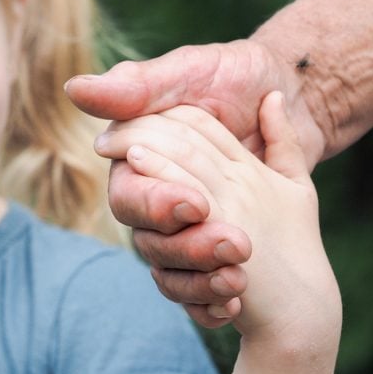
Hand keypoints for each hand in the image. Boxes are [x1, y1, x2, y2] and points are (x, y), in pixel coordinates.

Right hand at [65, 39, 324, 324]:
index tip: (198, 204)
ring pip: (173, 271)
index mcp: (138, 161)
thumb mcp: (191, 71)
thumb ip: (135, 87)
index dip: (156, 205)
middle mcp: (156, 198)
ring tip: (241, 275)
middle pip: (150, 241)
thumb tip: (74, 89)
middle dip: (189, 248)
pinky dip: (215, 301)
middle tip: (236, 243)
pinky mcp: (215, 247)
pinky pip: (202, 290)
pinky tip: (237, 302)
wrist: (299, 95)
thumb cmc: (236, 75)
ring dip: (204, 278)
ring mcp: (187, 227)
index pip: (128, 196)